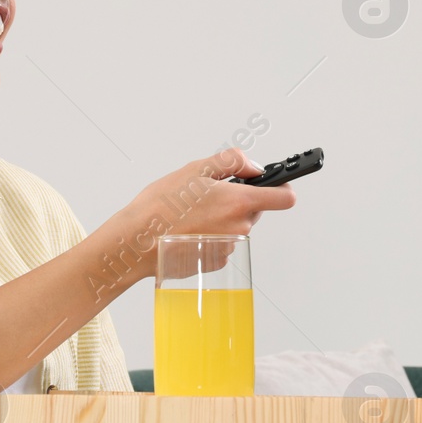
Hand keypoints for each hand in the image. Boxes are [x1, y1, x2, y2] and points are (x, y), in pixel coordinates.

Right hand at [110, 147, 297, 281]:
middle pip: (255, 211)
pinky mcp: (217, 261)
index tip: (278, 184)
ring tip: (192, 214)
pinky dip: (211, 235)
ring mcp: (230, 247)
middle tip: (209, 195)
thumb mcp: (196, 169)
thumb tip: (254, 167)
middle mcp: (240, 227)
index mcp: (240, 202)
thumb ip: (233, 161)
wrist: (137, 241)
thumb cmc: (162, 205)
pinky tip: (189, 230)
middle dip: (239, 201)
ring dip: (222, 219)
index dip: (283, 188)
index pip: (284, 198)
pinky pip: (223, 242)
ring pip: (236, 226)